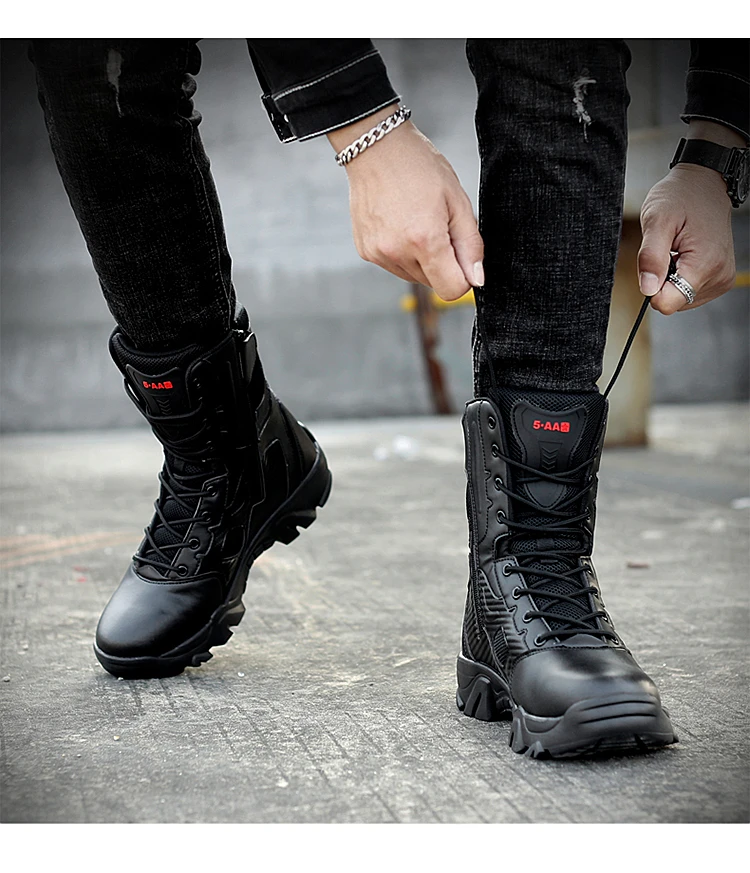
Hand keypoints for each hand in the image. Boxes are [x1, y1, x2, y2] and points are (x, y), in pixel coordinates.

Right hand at [328, 107, 482, 300]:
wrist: (376, 148)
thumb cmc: (419, 167)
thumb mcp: (457, 201)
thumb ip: (471, 245)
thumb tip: (476, 279)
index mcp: (424, 240)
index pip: (452, 290)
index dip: (463, 276)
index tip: (461, 252)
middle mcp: (397, 253)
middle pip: (433, 285)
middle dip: (442, 263)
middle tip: (437, 226)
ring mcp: (378, 254)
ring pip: (414, 277)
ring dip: (422, 259)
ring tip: (416, 222)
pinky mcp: (366, 251)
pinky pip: (394, 266)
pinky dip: (402, 252)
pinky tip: (399, 223)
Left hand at [638, 121, 742, 314]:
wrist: (704, 184)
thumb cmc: (681, 197)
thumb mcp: (657, 220)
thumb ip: (650, 257)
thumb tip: (647, 289)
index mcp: (705, 264)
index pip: (668, 303)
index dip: (651, 288)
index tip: (654, 263)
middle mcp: (719, 275)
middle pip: (674, 302)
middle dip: (662, 280)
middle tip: (667, 251)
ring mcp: (722, 277)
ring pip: (681, 298)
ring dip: (671, 278)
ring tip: (677, 249)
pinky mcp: (720, 277)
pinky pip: (690, 291)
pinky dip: (681, 276)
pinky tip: (684, 254)